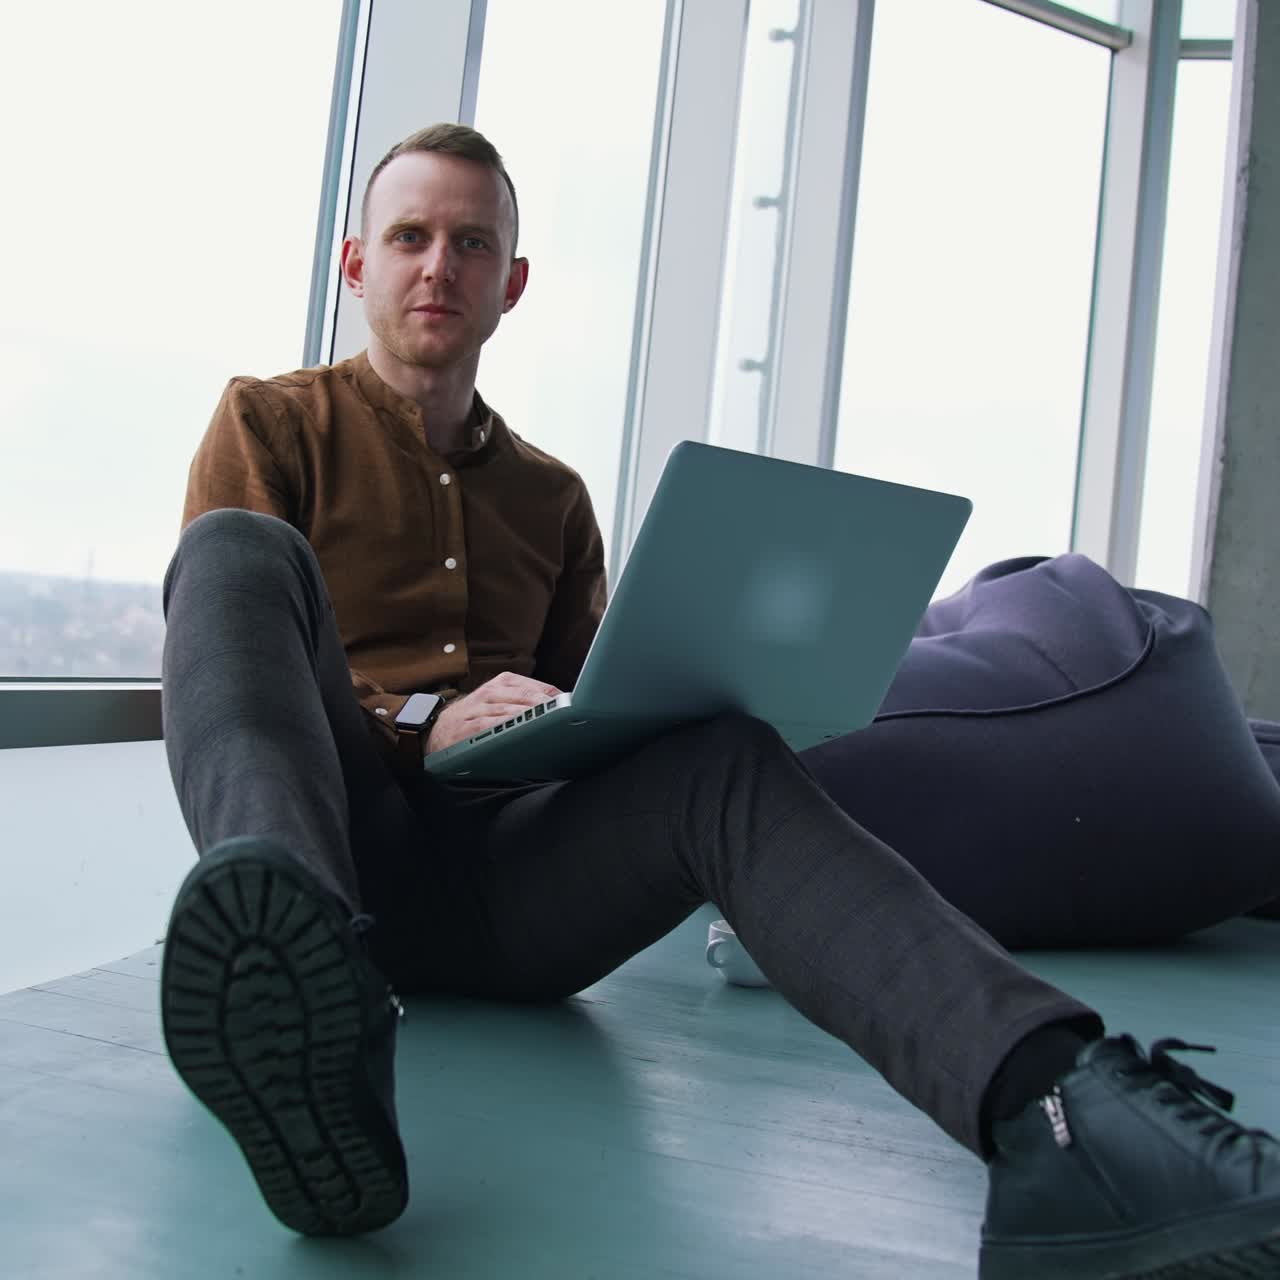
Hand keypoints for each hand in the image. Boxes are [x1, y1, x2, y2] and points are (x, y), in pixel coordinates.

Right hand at [426, 671, 561, 753]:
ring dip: (532, 718)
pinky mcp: (467, 727)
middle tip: (567, 716)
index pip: (536, 687)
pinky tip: (520, 733)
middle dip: (548, 708)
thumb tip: (561, 706)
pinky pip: (490, 726)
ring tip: (550, 724)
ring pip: (510, 711)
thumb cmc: (476, 717)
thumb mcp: (500, 701)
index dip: (555, 697)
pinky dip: (507, 729)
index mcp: (503, 682)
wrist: (437, 731)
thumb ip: (526, 701)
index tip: (573, 706)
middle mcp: (491, 692)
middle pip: (526, 697)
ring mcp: (478, 709)